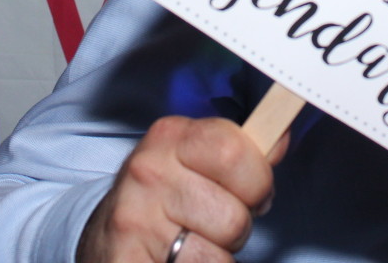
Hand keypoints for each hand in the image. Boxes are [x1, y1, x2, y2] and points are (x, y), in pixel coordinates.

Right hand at [76, 116, 286, 262]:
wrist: (107, 235)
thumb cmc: (166, 197)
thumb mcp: (197, 160)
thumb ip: (242, 152)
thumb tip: (279, 136)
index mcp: (171, 137)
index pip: (236, 153)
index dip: (257, 181)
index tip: (250, 192)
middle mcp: (147, 173)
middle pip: (234, 218)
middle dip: (238, 229)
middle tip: (216, 225)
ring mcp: (134, 221)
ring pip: (217, 261)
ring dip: (217, 261)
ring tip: (195, 247)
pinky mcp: (126, 261)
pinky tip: (178, 261)